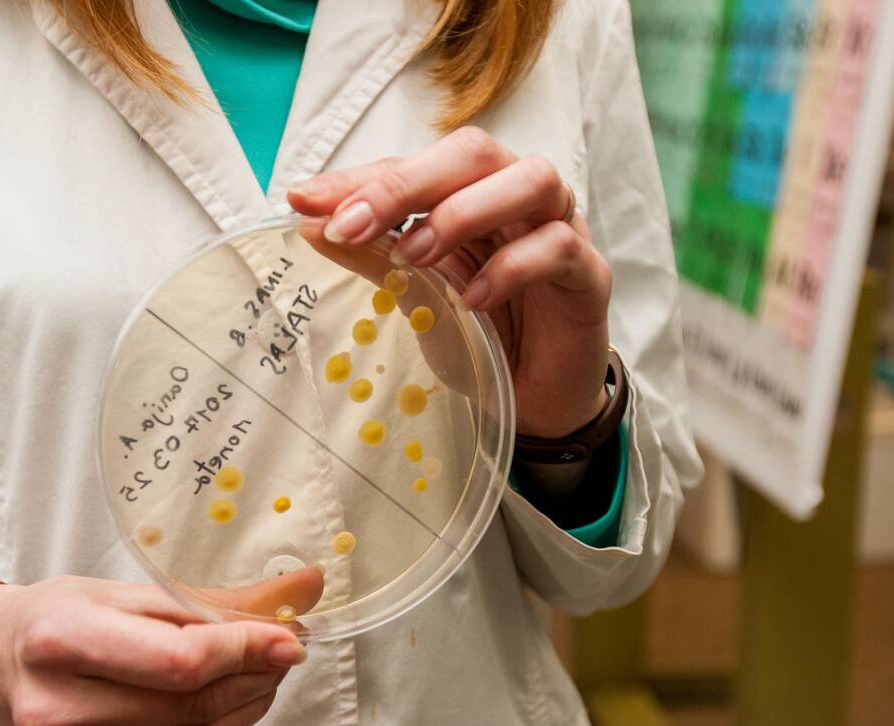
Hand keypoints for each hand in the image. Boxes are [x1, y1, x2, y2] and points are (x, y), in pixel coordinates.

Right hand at [0, 569, 323, 725]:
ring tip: (264, 674)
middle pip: (190, 706)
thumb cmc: (59, 614)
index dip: (245, 650)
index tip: (290, 635)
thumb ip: (216, 597)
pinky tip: (226, 702)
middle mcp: (55, 707)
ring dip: (245, 708)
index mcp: (61, 640)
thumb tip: (303, 589)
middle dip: (255, 677)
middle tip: (285, 649)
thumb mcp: (128, 588)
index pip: (178, 661)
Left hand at [289, 127, 610, 438]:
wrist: (535, 404)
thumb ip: (375, 257)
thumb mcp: (416, 296)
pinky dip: (510, 267)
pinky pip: (557, 248)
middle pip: (473, 153)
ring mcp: (559, 229)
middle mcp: (516, 197)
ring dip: (463, 212)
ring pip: (530, 179)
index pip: (413, 165)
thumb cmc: (480, 337)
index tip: (305, 201)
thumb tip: (309, 225)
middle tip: (350, 225)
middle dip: (404, 184)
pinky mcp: (589, 274)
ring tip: (415, 256)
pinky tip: (471, 299)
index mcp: (470, 193)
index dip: (358, 180)